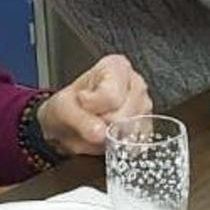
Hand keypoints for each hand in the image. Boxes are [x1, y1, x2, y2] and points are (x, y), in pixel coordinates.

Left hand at [37, 54, 151, 156]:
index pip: (111, 95)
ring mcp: (144, 104)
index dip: (93, 106)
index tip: (83, 102)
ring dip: (111, 134)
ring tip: (100, 122)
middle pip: (125, 115)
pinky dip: (119, 143)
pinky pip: (136, 142)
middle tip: (91, 116)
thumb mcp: (63, 108)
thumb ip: (80, 119)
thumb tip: (100, 133)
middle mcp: (136, 82)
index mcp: (116, 66)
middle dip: (103, 123)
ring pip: (132, 131)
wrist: (68, 123)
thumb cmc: (68, 107)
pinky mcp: (146, 126)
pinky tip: (109, 132)